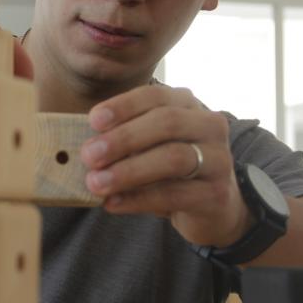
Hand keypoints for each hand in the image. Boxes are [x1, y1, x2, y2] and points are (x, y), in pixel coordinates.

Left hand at [80, 85, 250, 246]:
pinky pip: (174, 194)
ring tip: (96, 183)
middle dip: (124, 138)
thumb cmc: (171, 169)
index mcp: (189, 105)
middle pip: (167, 123)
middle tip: (89, 156)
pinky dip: (138, 199)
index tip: (93, 121)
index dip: (124, 106)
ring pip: (173, 158)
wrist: (214, 207)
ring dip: (128, 171)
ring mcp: (218, 159)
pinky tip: (113, 203)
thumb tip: (84, 144)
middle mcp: (209, 125)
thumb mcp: (150, 145)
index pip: (156, 96)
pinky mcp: (217, 194)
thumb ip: (124, 138)